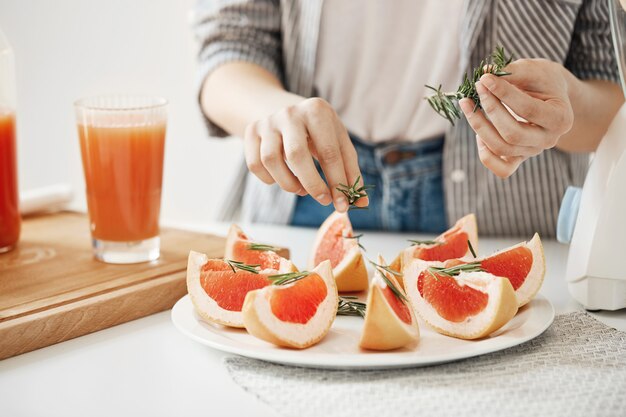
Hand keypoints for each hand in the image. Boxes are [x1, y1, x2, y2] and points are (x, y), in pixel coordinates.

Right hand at [244, 97, 367, 211]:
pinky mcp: (250, 131)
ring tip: (301, 189)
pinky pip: (255, 164)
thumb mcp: (338, 142)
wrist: (286, 111)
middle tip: (323, 200)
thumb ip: (350, 171)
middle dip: (312, 185)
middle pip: (297, 156)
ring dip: (288, 184)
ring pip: (270, 160)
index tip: (343, 205)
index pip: (329, 152)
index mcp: (317, 111)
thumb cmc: (319, 132)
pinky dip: (269, 180)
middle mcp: (290, 113)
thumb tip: (360, 203)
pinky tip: (282, 179)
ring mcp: (267, 121)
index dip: (337, 183)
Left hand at [460, 58, 574, 177]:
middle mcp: (549, 140)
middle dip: (491, 109)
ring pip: (502, 149)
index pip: (527, 110)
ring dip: (479, 126)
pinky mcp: (519, 158)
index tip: (485, 78)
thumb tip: (486, 73)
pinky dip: (486, 155)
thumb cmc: (543, 81)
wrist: (551, 97)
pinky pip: (502, 169)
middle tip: (477, 87)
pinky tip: (478, 133)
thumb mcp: (534, 70)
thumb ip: (513, 72)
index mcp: (560, 118)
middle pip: (513, 134)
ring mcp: (533, 152)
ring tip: (467, 104)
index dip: (503, 93)